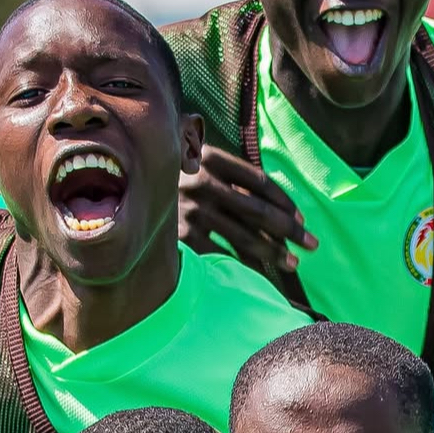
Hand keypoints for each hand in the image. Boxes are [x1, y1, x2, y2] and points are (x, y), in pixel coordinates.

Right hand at [178, 148, 317, 274]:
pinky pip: (222, 255)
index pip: (260, 183)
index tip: (302, 221)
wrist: (120, 190)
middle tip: (313, 245)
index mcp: (211, 159)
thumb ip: (227, 176)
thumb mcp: (194, 163)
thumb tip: (278, 207)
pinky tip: (260, 274)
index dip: (286, 203)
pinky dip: (243, 266)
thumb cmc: (170, 178)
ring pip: (245, 236)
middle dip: (290, 231)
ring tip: (293, 263)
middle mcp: (202, 182)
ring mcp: (190, 210)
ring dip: (274, 252)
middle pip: (259, 211)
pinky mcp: (180, 236)